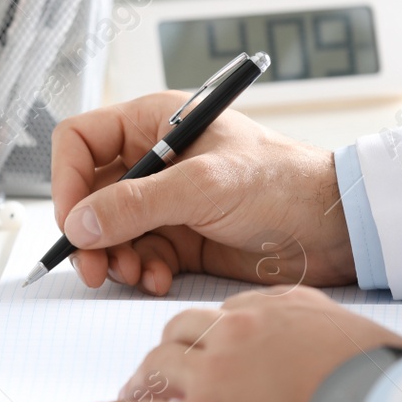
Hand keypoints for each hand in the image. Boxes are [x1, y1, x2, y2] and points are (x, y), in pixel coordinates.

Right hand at [51, 92, 354, 294]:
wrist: (334, 228)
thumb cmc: (283, 184)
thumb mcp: (204, 187)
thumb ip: (136, 205)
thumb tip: (77, 223)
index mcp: (155, 122)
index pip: (80, 141)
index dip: (66, 180)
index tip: (73, 221)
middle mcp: (154, 159)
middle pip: (89, 193)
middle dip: (88, 233)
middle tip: (94, 268)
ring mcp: (167, 200)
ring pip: (110, 230)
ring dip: (115, 257)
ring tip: (136, 274)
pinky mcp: (182, 237)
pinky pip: (139, 254)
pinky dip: (142, 271)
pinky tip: (160, 279)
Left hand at [85, 287, 401, 401]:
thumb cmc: (373, 380)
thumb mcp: (339, 326)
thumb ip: (304, 318)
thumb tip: (296, 327)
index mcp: (265, 310)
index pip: (219, 315)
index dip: (207, 336)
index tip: (203, 349)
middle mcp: (232, 335)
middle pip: (178, 335)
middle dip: (168, 353)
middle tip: (160, 370)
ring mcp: (211, 379)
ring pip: (156, 368)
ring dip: (142, 380)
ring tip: (134, 393)